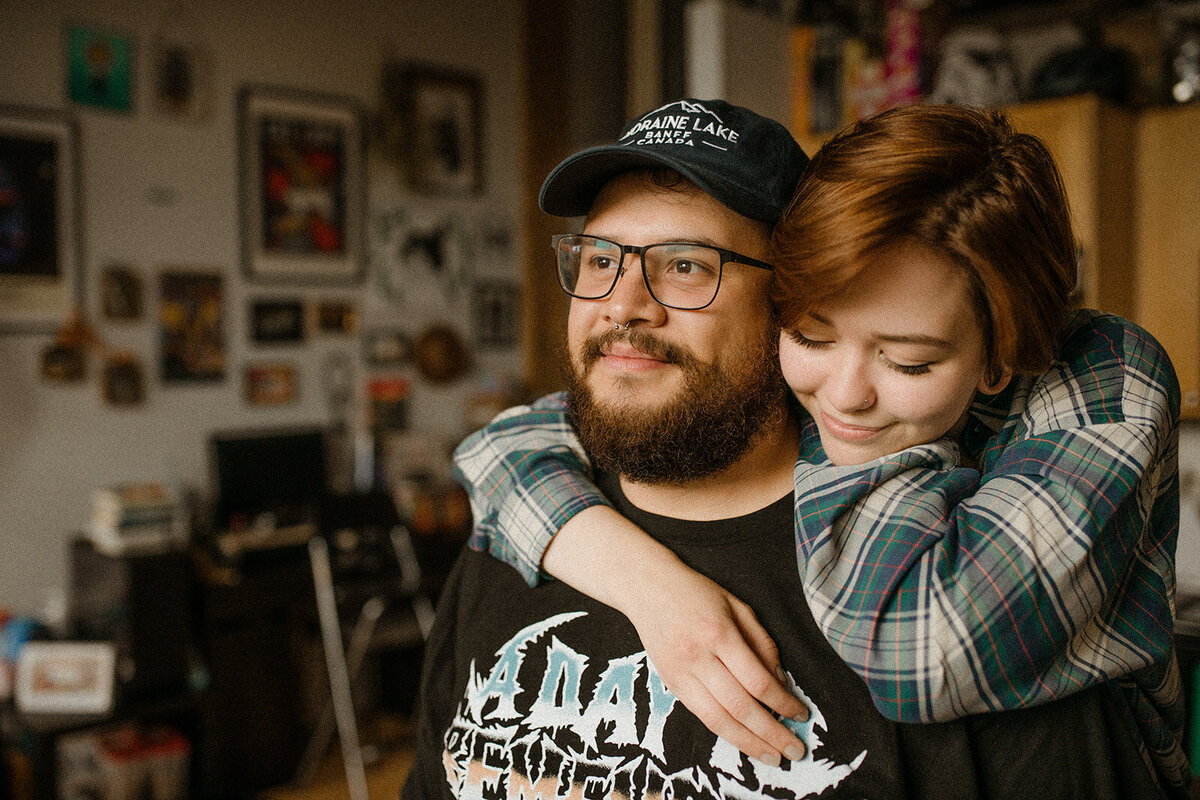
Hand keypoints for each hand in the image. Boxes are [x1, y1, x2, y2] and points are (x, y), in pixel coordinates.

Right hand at [543, 507, 809, 765]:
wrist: (646, 588)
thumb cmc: (696, 593)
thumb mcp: (737, 606)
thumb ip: (761, 642)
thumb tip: (780, 681)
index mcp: (719, 633)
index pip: (757, 680)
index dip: (783, 702)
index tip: (801, 713)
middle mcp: (698, 657)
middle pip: (740, 706)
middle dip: (771, 732)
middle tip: (795, 750)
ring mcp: (680, 673)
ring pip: (718, 719)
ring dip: (748, 743)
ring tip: (772, 757)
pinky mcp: (670, 683)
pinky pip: (701, 715)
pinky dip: (725, 732)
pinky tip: (743, 741)